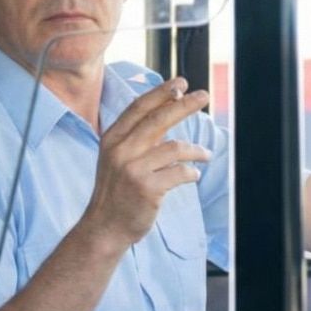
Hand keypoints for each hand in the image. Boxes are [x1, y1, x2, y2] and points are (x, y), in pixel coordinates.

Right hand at [81, 77, 210, 247]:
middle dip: (184, 105)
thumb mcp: (118, 158)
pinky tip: (193, 175)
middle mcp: (121, 150)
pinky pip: (179, 173)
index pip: (139, 108)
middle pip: (158, 119)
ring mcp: (133, 169)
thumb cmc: (116, 191)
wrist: (105, 227)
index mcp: (112, 139)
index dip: (161, 92)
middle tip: (203, 96)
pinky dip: (190, 173)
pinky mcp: (147, 188)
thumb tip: (169, 110)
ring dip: (195, 150)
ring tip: (206, 155)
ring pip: (174, 147)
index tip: (181, 83)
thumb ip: (138, 136)